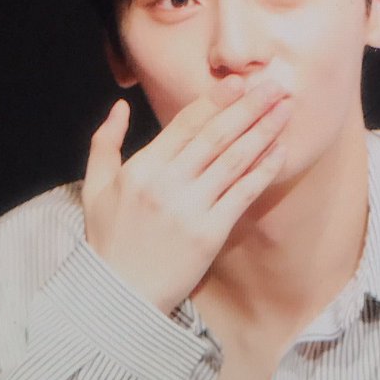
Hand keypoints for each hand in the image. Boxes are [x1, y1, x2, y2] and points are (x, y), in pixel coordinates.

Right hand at [82, 78, 290, 312]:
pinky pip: (242, 195)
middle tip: (273, 87)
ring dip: (262, 132)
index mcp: (141, 169)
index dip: (215, 102)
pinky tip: (279, 152)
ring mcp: (190, 209)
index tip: (239, 84)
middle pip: (215, 137)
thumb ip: (105, 142)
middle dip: (248, 108)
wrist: (120, 294)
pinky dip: (262, 171)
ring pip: (233, 161)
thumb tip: (121, 107)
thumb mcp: (95, 187)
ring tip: (285, 111)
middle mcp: (167, 184)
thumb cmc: (108, 240)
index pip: (184, 125)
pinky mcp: (210, 234)